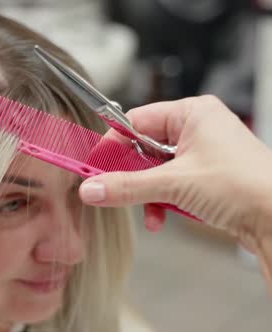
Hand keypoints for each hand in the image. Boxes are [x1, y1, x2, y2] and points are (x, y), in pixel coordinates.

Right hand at [78, 95, 271, 252]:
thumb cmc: (245, 186)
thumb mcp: (174, 184)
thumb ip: (127, 186)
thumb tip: (91, 188)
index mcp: (192, 113)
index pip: (135, 121)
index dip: (112, 145)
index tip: (94, 166)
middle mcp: (197, 128)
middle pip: (143, 148)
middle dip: (130, 175)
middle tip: (111, 191)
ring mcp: (203, 153)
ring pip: (155, 170)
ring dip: (146, 193)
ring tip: (148, 212)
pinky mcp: (206, 176)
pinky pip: (170, 184)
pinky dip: (162, 201)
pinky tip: (161, 218)